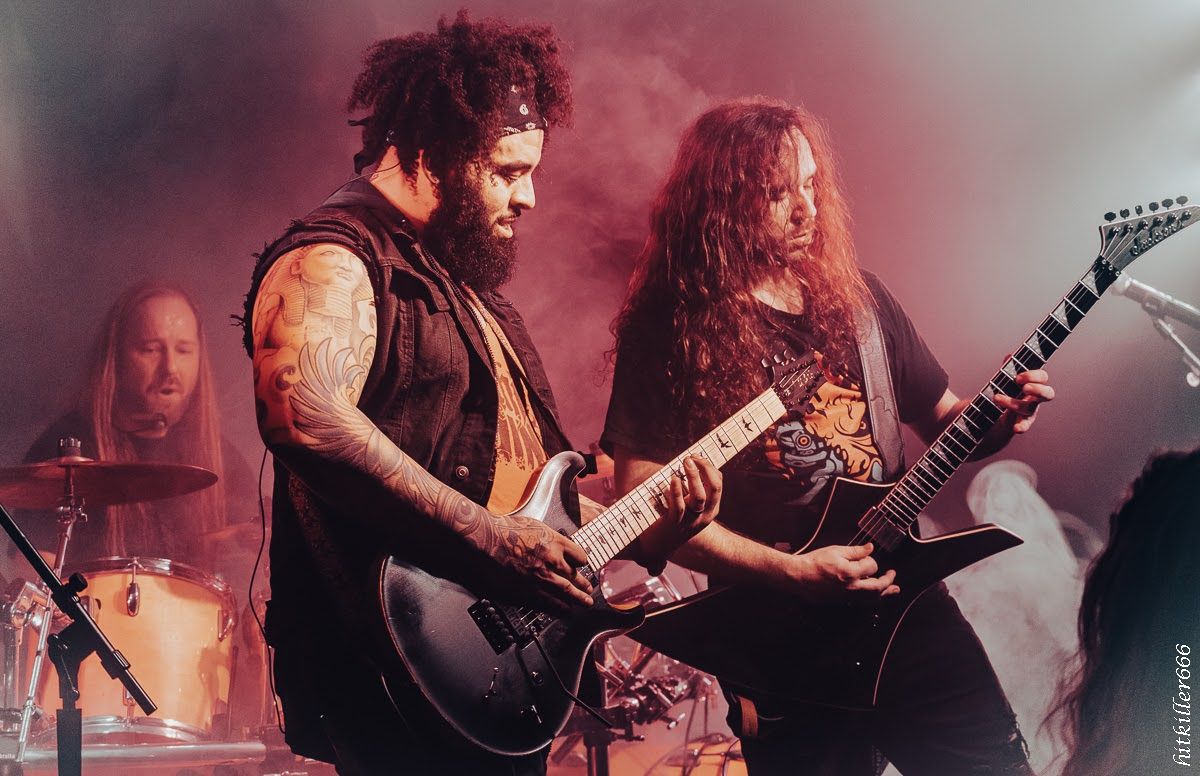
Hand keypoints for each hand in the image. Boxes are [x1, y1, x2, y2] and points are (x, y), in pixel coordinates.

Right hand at [484, 512, 593, 608]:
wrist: (486, 540)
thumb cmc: (503, 529)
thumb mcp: (533, 524)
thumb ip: (546, 535)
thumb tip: (549, 540)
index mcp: (555, 542)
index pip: (579, 555)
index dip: (581, 561)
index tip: (581, 565)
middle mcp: (553, 560)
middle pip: (575, 576)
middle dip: (584, 584)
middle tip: (589, 589)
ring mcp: (543, 578)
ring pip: (568, 592)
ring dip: (578, 598)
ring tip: (585, 602)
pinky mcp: (530, 592)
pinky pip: (551, 603)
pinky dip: (561, 608)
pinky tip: (566, 611)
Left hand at [634, 456, 722, 572]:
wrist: (657, 547)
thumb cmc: (672, 519)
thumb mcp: (688, 506)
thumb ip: (691, 488)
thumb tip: (689, 462)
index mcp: (710, 509)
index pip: (718, 483)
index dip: (709, 467)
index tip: (696, 456)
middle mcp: (704, 515)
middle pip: (714, 488)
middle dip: (706, 469)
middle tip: (691, 457)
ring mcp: (690, 521)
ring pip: (699, 497)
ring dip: (693, 477)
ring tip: (684, 463)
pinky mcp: (674, 524)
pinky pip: (679, 507)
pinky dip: (676, 491)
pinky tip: (673, 479)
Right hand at [791, 543, 898, 601]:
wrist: (799, 576)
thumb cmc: (814, 562)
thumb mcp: (835, 551)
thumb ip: (855, 551)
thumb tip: (870, 548)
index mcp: (850, 573)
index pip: (871, 567)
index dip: (871, 560)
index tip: (867, 556)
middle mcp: (851, 587)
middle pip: (878, 587)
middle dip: (888, 580)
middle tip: (893, 574)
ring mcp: (848, 596)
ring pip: (872, 598)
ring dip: (885, 593)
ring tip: (894, 590)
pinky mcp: (843, 601)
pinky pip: (863, 602)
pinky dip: (873, 599)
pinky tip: (876, 596)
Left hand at [993, 366, 1053, 433]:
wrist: (995, 414)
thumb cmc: (1004, 391)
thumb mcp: (1005, 377)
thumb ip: (1008, 367)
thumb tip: (1009, 356)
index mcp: (1034, 383)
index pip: (1042, 377)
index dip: (1033, 376)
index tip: (1017, 377)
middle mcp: (1035, 398)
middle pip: (1048, 393)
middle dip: (1037, 389)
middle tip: (1023, 387)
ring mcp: (1030, 411)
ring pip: (1029, 408)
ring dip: (1013, 402)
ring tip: (996, 397)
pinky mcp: (1021, 422)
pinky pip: (1025, 426)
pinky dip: (1022, 427)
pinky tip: (1017, 429)